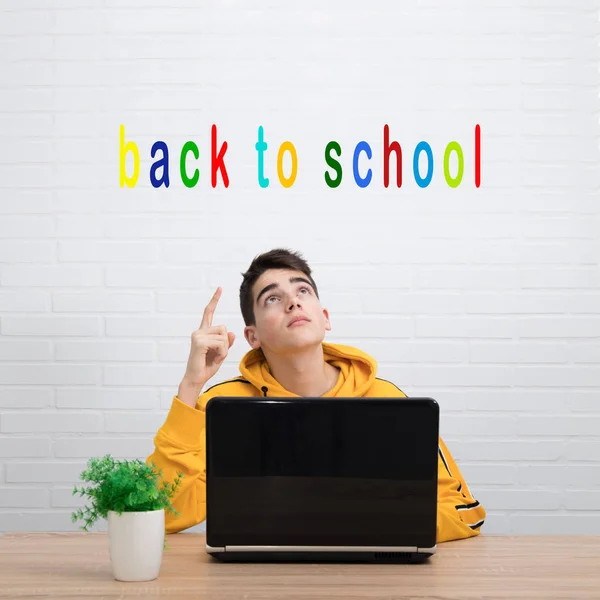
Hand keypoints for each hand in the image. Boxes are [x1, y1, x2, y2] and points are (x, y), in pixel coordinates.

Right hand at [178, 287, 234, 406]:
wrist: (196, 378)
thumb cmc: (206, 366)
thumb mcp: (221, 353)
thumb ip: (226, 342)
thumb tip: (231, 333)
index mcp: (203, 332)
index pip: (209, 312)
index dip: (214, 300)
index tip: (220, 288)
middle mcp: (199, 331)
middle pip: (224, 328)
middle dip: (225, 343)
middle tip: (216, 355)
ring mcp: (198, 335)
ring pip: (223, 337)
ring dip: (223, 350)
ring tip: (213, 357)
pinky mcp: (199, 342)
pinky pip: (220, 343)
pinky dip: (221, 353)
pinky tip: (212, 359)